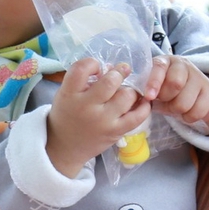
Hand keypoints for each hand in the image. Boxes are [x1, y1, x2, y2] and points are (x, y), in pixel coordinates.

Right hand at [45, 59, 149, 176]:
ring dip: (130, 90)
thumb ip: (84, 81)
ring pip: (127, 96)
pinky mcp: (115, 132)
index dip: (92, 63)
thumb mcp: (66, 94)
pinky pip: (137, 117)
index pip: (82, 68)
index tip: (96, 68)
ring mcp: (103, 120)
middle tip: (121, 72)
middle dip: (118, 72)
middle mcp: (86, 106)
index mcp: (69, 94)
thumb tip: (112, 68)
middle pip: (110, 81)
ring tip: (125, 91)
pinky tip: (141, 102)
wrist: (64, 146)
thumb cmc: (67, 115)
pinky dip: (143, 107)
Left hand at [141, 55, 208, 133]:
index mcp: (165, 61)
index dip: (154, 82)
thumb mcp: (154, 86)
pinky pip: (198, 112)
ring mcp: (199, 77)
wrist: (190, 91)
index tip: (149, 97)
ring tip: (175, 108)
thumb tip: (145, 101)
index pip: (160, 67)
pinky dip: (188, 117)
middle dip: (166, 99)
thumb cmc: (164, 89)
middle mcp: (184, 65)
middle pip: (175, 84)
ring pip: (185, 102)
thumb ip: (148, 90)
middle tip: (164, 102)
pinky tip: (186, 112)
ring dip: (177, 111)